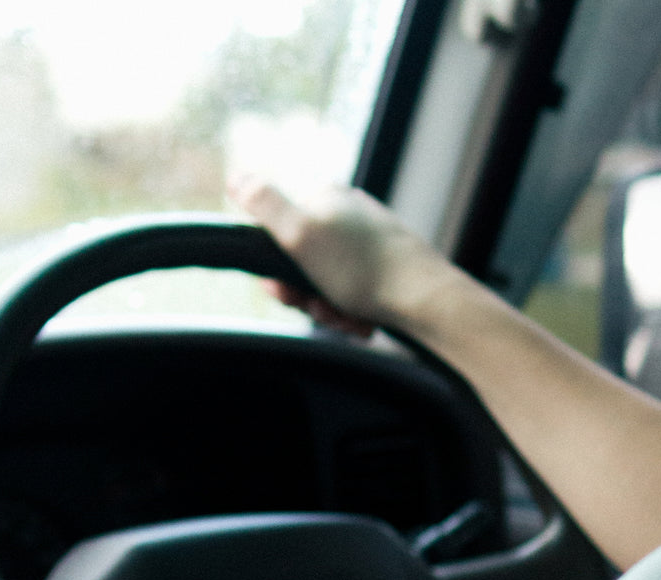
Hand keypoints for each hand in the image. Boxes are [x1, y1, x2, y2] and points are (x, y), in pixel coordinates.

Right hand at [229, 176, 462, 332]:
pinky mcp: (386, 269)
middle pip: (303, 266)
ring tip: (347, 317)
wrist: (425, 300)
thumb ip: (264, 205)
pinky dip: (353, 314)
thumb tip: (235, 177)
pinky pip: (353, 297)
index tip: (284, 291)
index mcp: (327, 200)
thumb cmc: (363, 269)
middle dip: (307, 297)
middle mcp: (348, 216)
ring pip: (328, 286)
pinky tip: (362, 321)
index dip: (277, 271)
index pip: (280, 236)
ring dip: (330, 311)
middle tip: (322, 308)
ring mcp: (368, 243)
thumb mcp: (301, 234)